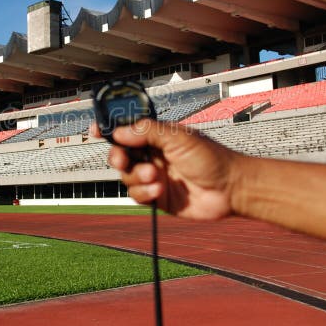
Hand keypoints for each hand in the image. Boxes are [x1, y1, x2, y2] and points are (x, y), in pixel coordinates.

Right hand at [91, 120, 242, 219]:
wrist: (230, 189)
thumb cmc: (211, 158)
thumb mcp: (178, 138)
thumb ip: (147, 132)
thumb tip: (120, 132)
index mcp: (157, 136)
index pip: (127, 129)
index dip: (110, 129)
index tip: (96, 130)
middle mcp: (153, 154)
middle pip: (120, 153)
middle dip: (117, 156)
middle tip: (123, 160)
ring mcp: (154, 176)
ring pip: (126, 176)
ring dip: (136, 176)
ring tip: (156, 177)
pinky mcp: (157, 197)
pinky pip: (137, 195)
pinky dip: (144, 192)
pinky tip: (159, 190)